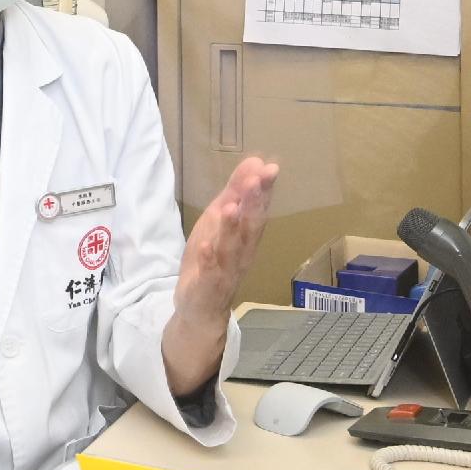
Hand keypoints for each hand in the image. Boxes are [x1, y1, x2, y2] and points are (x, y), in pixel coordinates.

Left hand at [178, 157, 281, 319]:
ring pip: (231, 248)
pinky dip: (209, 258)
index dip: (263, 190)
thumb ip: (235, 193)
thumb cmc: (213, 259)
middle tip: (258, 179)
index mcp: (245, 236)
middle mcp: (241, 252)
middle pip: (249, 227)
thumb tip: (254, 161)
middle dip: (254, 203)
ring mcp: (225, 270)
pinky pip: (209, 272)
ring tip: (231, 207)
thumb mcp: (219, 220)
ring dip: (231, 228)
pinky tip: (206, 244)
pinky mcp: (207, 286)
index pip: (257, 209)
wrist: (201, 308)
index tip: (269, 167)